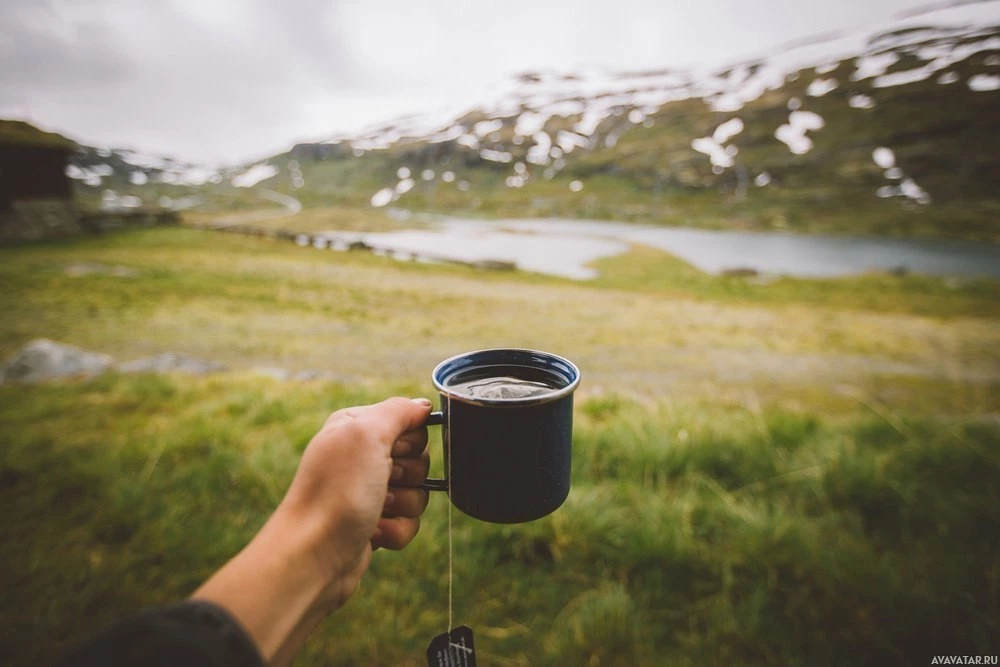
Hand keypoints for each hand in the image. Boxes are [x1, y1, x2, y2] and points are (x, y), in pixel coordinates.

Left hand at [282, 396, 432, 601]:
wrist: (313, 554)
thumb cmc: (336, 492)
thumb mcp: (366, 434)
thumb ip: (398, 411)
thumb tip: (423, 405)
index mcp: (357, 428)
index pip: (410, 422)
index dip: (409, 441)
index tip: (390, 453)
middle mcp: (362, 457)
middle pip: (419, 458)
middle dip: (408, 475)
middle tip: (382, 482)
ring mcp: (369, 492)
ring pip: (418, 492)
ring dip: (403, 505)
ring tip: (374, 510)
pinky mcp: (375, 523)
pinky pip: (410, 521)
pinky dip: (396, 529)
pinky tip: (373, 532)